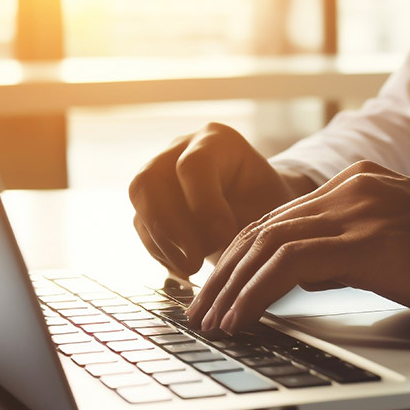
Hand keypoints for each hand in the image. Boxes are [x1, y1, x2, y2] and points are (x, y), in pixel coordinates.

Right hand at [129, 123, 316, 276]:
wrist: (261, 208)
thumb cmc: (269, 205)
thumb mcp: (268, 206)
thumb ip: (244, 217)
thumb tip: (214, 237)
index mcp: (218, 140)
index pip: (192, 165)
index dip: (204, 205)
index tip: (225, 236)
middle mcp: (181, 148)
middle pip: (150, 179)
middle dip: (169, 227)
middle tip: (195, 262)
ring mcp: (161, 171)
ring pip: (140, 202)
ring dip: (162, 242)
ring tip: (191, 269)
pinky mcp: (151, 200)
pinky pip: (141, 225)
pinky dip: (160, 251)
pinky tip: (184, 269)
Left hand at [186, 160, 409, 333]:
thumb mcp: (398, 248)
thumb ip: (349, 251)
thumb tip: (303, 276)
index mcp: (360, 185)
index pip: (278, 218)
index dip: (239, 257)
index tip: (216, 291)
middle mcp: (355, 188)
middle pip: (263, 227)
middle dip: (222, 274)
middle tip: (197, 313)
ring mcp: (363, 209)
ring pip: (269, 243)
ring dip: (230, 287)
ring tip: (210, 324)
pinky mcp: (372, 240)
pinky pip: (291, 264)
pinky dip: (256, 293)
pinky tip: (241, 319)